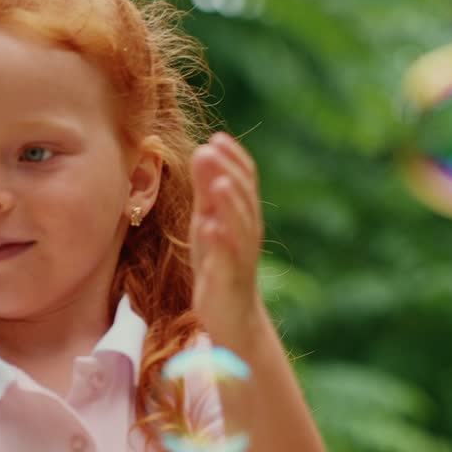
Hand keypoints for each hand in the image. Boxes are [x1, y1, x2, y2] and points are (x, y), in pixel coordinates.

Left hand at [189, 132, 267, 350]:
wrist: (231, 313)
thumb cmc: (219, 262)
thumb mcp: (209, 220)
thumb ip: (207, 190)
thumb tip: (204, 150)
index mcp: (244, 215)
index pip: (245, 180)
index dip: (233, 159)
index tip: (216, 138)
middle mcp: (248, 232)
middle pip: (244, 198)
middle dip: (228, 173)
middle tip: (210, 150)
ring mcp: (239, 256)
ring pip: (240, 226)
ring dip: (229, 204)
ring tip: (216, 184)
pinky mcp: (227, 279)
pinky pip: (226, 259)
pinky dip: (219, 242)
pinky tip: (209, 228)